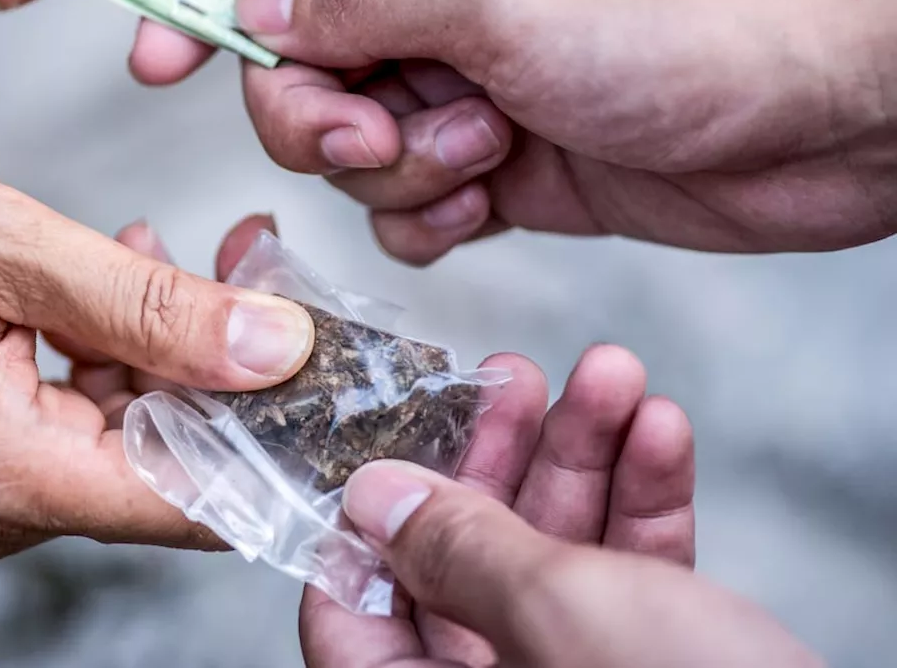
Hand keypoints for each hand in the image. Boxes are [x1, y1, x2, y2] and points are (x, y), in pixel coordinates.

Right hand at [0, 151, 311, 558]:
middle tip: (255, 264)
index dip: (282, 439)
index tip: (338, 374)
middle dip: (223, 363)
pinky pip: (64, 415)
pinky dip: (99, 351)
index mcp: (14, 474)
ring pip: (116, 429)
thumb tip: (272, 347)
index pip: (200, 499)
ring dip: (158, 344)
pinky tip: (106, 278)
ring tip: (169, 251)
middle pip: (165, 457)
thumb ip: (147, 302)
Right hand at [135, 0, 896, 262]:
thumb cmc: (688, 19)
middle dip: (316, 115)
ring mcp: (459, 82)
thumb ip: (357, 2)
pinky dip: (428, 215)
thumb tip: (256, 11)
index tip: (154, 53)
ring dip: (393, 170)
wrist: (811, 121)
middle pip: (290, 60)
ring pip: (344, 145)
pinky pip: (403, 204)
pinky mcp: (489, 161)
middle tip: (376, 132)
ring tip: (482, 152)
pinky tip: (489, 196)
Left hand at [300, 348, 823, 667]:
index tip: (393, 432)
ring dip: (588, 454)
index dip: (365, 519)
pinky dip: (645, 501)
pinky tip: (661, 432)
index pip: (350, 611)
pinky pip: (628, 575)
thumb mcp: (553, 616)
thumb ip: (457, 552)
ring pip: (556, 551)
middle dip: (503, 454)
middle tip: (518, 375)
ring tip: (614, 373)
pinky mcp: (645, 662)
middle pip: (462, 557)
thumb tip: (372, 495)